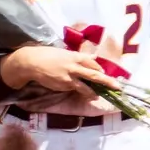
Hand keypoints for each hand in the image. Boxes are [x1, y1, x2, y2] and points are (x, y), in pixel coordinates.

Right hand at [0, 45, 120, 97]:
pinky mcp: (62, 86)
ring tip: (97, 96)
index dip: (99, 68)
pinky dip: (77, 91)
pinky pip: (73, 89)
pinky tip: (78, 93)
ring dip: (93, 92)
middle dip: (107, 82)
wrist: (31, 63)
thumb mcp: (64, 52)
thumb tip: (93, 56)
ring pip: (85, 87)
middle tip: (117, 87)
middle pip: (95, 75)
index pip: (93, 63)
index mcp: (75, 56)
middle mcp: (74, 67)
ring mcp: (69, 78)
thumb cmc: (47, 55)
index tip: (104, 72)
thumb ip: (79, 56)